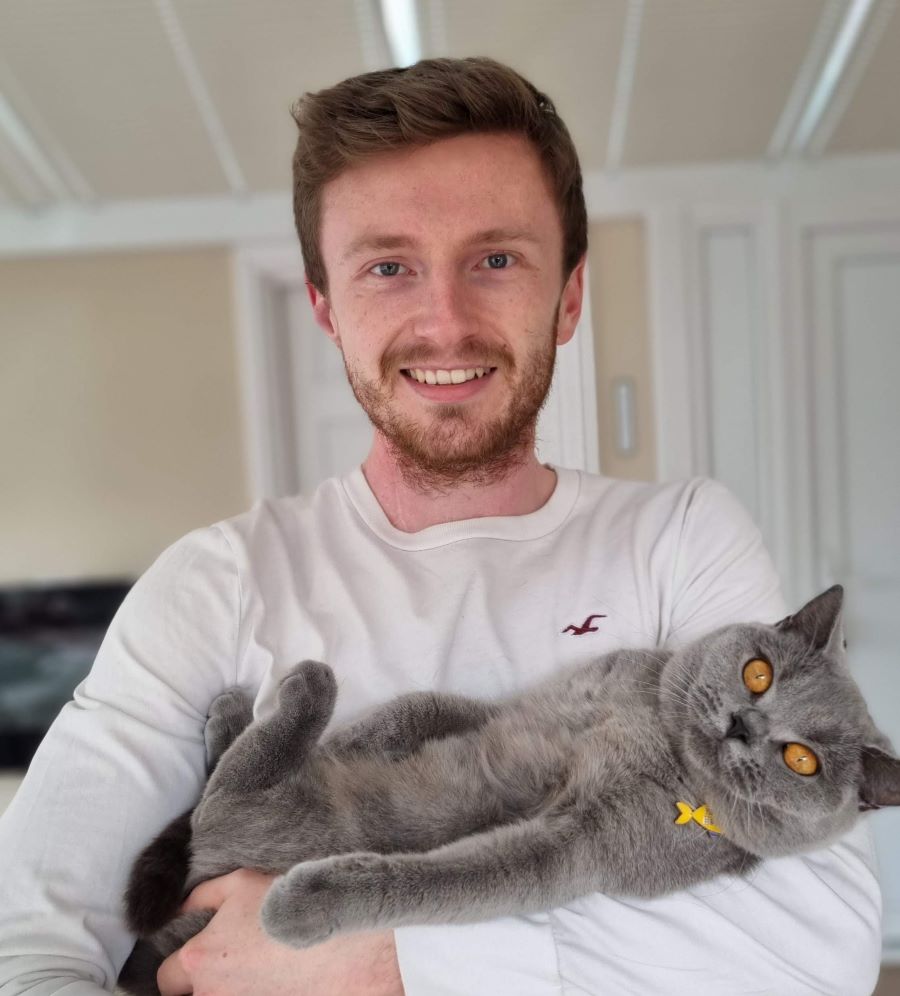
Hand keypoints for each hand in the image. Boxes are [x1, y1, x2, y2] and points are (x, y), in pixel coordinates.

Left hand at [157, 868, 403, 995]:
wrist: (346, 937)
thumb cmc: (291, 902)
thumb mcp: (241, 882)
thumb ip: (201, 897)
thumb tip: (180, 909)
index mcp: (200, 960)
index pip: (166, 977)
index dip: (180, 962)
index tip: (200, 952)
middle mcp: (214, 994)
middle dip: (204, 982)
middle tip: (232, 960)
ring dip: (232, 987)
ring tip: (260, 966)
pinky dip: (259, 990)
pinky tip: (278, 978)